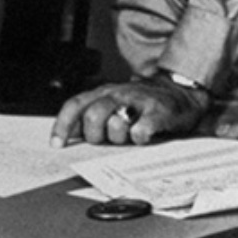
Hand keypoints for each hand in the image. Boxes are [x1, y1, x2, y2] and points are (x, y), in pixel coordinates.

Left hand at [50, 76, 208, 147]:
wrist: (180, 93)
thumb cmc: (142, 104)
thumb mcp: (115, 104)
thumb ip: (94, 117)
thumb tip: (70, 136)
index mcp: (104, 93)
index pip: (76, 105)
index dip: (63, 125)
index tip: (57, 145)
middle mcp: (119, 95)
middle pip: (92, 116)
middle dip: (95, 135)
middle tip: (108, 140)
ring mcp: (139, 102)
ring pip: (114, 123)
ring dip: (118, 136)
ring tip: (128, 136)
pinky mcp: (158, 113)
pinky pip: (141, 132)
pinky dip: (139, 138)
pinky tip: (143, 137)